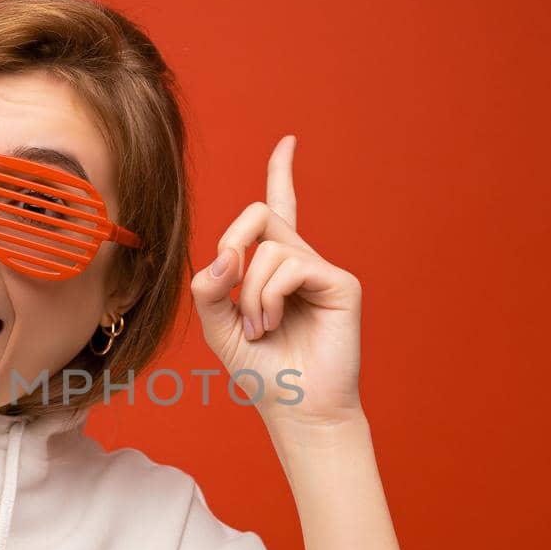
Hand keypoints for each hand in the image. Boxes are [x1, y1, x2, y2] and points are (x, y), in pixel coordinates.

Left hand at [190, 135, 363, 430]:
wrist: (298, 409)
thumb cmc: (261, 372)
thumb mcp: (217, 328)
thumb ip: (209, 288)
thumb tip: (227, 254)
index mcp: (273, 268)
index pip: (277, 208)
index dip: (282, 172)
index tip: (289, 141)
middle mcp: (300, 261)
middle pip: (259, 215)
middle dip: (233, 246)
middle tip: (231, 291)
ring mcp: (321, 270)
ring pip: (269, 248)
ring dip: (251, 293)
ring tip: (260, 327)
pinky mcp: (340, 283)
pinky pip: (290, 265)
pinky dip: (269, 296)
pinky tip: (274, 324)